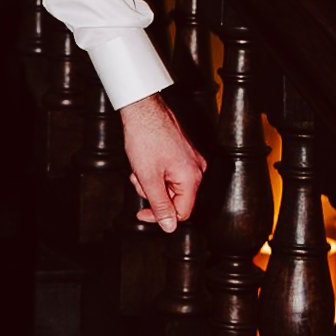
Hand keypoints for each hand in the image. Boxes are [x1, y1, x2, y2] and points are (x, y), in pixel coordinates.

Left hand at [120, 90, 205, 231]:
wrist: (143, 109)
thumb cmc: (146, 138)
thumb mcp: (149, 178)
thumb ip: (160, 205)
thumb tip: (169, 226)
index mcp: (192, 178)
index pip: (182, 212)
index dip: (160, 216)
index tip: (142, 213)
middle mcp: (197, 169)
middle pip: (176, 198)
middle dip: (153, 193)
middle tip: (138, 180)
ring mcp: (192, 160)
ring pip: (170, 185)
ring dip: (151, 182)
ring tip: (140, 168)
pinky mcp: (184, 153)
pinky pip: (170, 173)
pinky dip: (155, 172)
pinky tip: (144, 162)